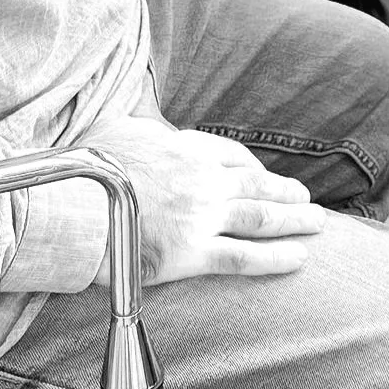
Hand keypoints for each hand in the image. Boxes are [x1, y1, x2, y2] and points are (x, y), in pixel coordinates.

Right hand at [81, 114, 326, 288]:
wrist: (72, 207)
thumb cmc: (87, 172)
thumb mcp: (121, 131)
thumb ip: (146, 131)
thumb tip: (148, 130)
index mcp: (184, 149)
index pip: (232, 156)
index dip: (256, 168)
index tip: (266, 177)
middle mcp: (201, 179)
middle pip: (257, 185)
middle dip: (286, 193)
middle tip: (308, 202)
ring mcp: (200, 216)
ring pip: (259, 217)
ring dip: (293, 221)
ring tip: (315, 224)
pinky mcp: (191, 253)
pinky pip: (242, 256)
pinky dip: (274, 257)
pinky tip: (298, 258)